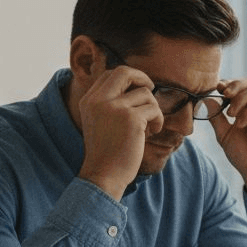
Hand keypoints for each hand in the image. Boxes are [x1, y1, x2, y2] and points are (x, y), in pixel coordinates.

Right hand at [77, 66, 162, 199]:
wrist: (104, 175)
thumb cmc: (108, 153)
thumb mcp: (101, 122)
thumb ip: (111, 104)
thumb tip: (139, 87)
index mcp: (89, 100)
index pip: (110, 74)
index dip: (129, 78)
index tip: (139, 89)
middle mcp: (99, 100)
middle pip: (125, 72)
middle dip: (143, 78)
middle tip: (152, 91)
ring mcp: (114, 107)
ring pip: (146, 93)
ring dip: (153, 109)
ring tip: (148, 127)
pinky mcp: (130, 118)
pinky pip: (154, 109)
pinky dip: (158, 121)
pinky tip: (151, 133)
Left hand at [208, 78, 246, 201]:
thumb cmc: (243, 156)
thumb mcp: (224, 135)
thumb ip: (216, 117)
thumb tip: (205, 99)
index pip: (240, 87)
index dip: (228, 84)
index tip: (217, 89)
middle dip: (235, 85)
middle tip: (224, 94)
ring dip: (240, 98)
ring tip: (231, 114)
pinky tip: (240, 124)